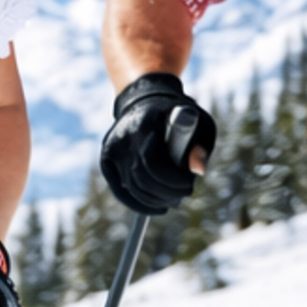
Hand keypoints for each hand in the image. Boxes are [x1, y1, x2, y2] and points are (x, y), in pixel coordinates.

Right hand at [99, 73, 215, 215]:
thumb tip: (198, 171)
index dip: (171, 181)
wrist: (144, 99)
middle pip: (140, 179)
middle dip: (165, 194)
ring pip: (131, 188)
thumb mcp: (198, 122)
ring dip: (154, 200)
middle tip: (182, 196)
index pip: (152, 162)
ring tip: (172, 200)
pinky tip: (156, 207)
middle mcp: (122, 137)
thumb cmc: (176, 114)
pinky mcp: (106, 160)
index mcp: (144, 123)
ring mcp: (111, 149)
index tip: (189, 186)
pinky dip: (138, 203)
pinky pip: (120, 191)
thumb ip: (200, 146)